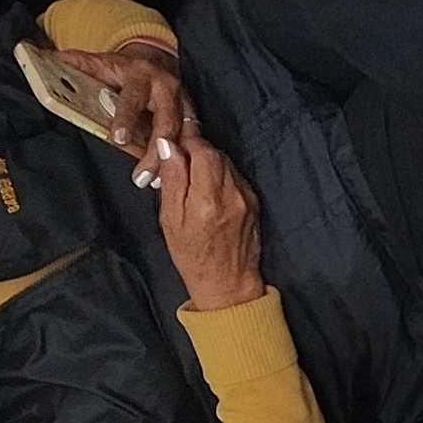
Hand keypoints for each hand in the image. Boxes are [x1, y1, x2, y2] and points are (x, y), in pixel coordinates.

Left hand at [46, 42, 184, 166]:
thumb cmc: (125, 68)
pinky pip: (187, 142)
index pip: (134, 97)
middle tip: (142, 175)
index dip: (127, 118)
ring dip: (168, 161)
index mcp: (142, 74)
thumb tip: (57, 59)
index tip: (118, 139)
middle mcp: (167, 88)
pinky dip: (178, 161)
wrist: (155, 61)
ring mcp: (183, 103)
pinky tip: (165, 179)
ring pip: (181, 135)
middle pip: (166, 122)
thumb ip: (82, 64)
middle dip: (155, 151)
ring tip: (153, 182)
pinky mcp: (190, 117)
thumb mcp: (104, 63)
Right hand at [155, 106, 266, 311]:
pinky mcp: (254, 201)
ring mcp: (246, 197)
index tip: (174, 140)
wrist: (227, 283)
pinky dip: (220, 175)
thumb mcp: (170, 220)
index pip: (202, 150)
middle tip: (179, 157)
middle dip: (197, 149)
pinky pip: (235, 176)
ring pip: (226, 162)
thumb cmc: (192, 256)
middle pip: (216, 153)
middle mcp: (232, 194)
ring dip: (208, 161)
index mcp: (207, 200)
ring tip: (192, 175)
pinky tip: (208, 189)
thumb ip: (172, 180)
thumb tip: (168, 146)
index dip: (187, 140)